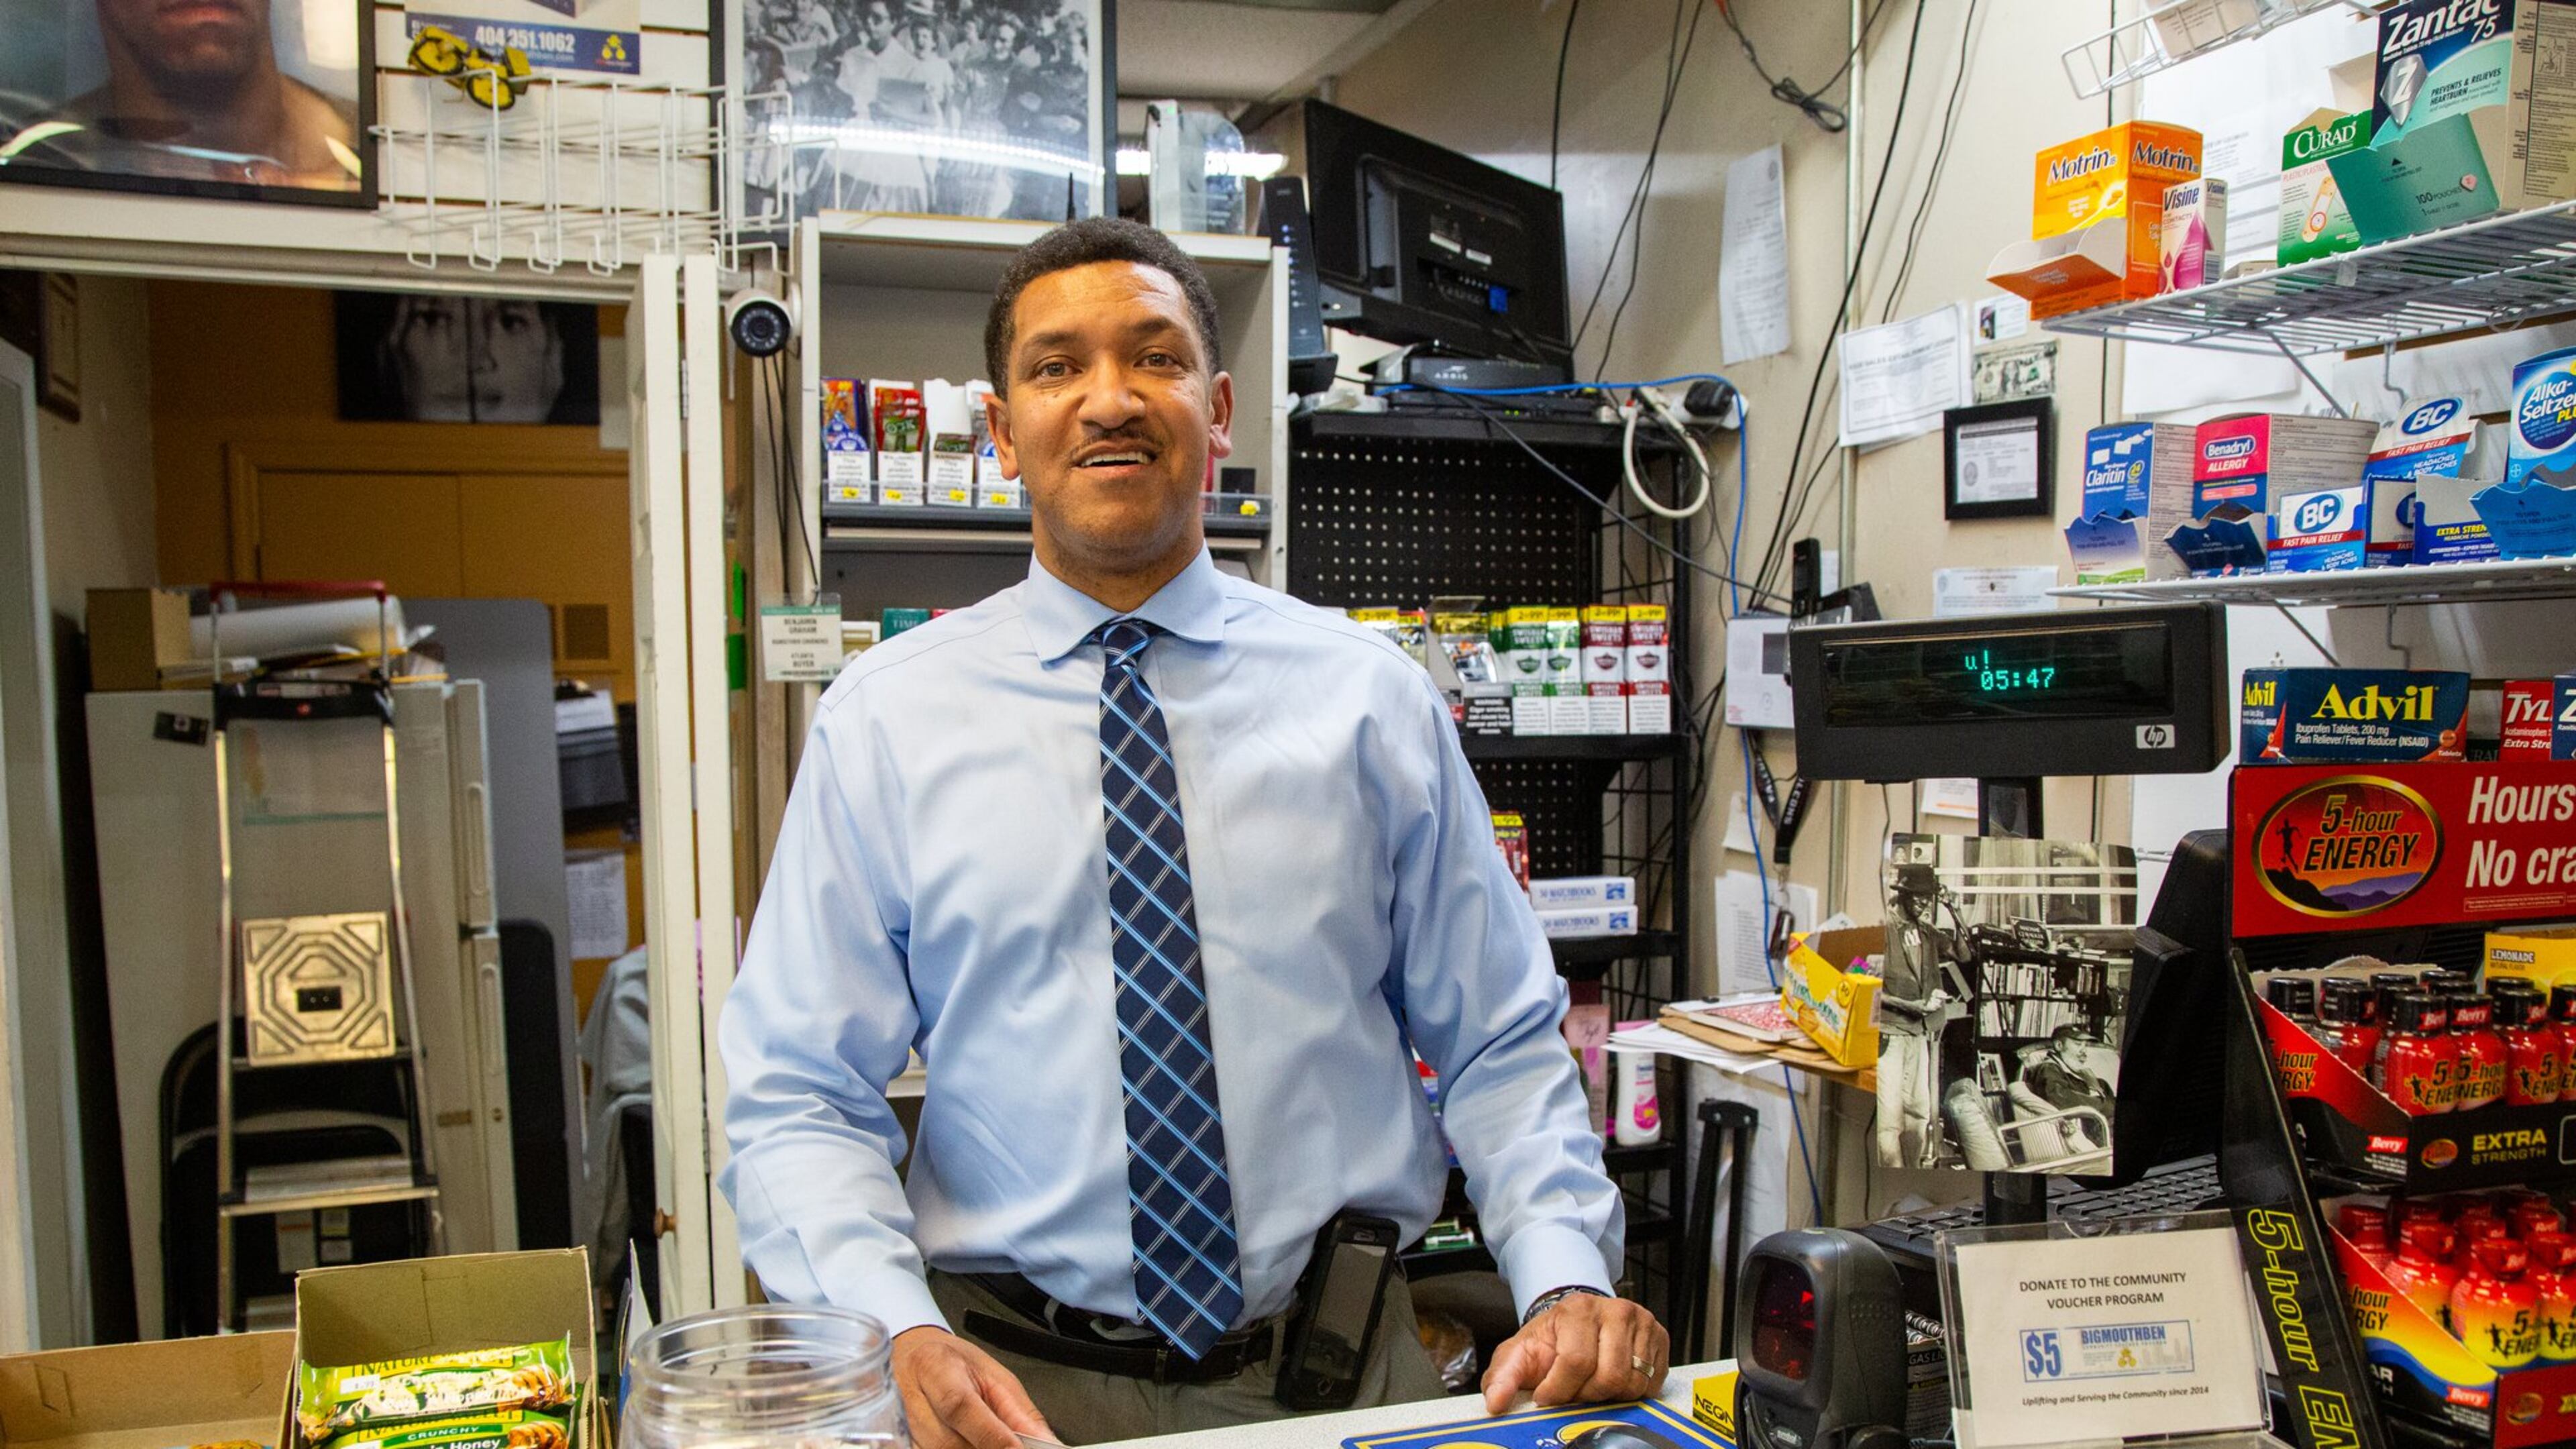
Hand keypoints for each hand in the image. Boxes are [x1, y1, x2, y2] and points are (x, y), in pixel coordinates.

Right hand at [891, 1326, 1054, 1448]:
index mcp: (936, 1368)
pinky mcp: (901, 1444)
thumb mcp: (996, 1377)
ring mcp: (900, 1426)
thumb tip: (1047, 1444)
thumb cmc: (955, 1365)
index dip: (992, 1436)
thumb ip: (1021, 1414)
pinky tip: (971, 1444)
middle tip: (1013, 1446)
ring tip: (990, 1442)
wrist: (915, 1358)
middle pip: (949, 1443)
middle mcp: (911, 1398)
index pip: (961, 1406)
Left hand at [1479, 1292, 1669, 1414]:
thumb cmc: (1550, 1342)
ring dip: (1609, 1395)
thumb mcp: (1519, 1355)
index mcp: (1577, 1309)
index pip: (1577, 1361)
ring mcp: (1641, 1322)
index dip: (1561, 1389)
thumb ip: (1502, 1377)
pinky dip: (1632, 1391)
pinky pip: (1652, 1383)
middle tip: (1573, 1391)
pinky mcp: (1659, 1337)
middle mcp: (1614, 1310)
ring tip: (1591, 1385)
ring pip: (1632, 1382)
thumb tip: (1495, 1403)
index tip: (1548, 1397)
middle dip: (1586, 1395)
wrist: (1576, 1325)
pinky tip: (1613, 1381)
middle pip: (1609, 1376)